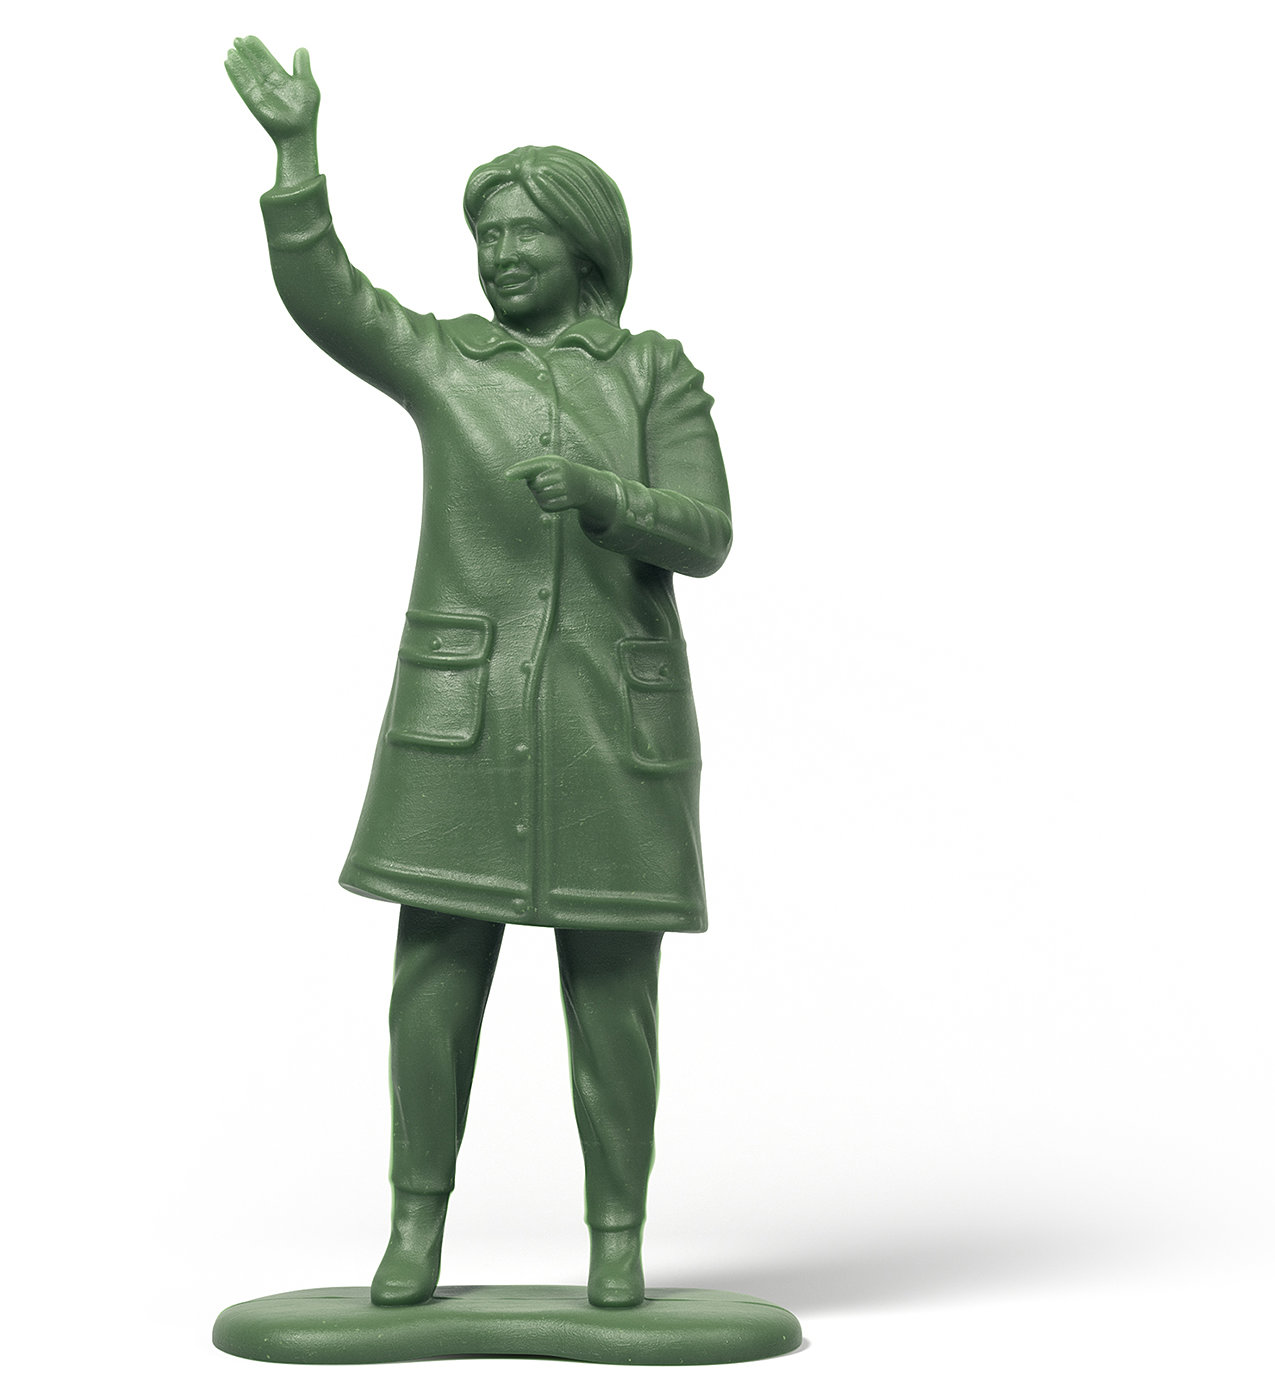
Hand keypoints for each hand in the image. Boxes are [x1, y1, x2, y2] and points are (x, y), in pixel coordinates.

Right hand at [225, 36, 318, 141]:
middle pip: (254, 64)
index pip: (266, 59)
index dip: (257, 49)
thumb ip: (302, 67)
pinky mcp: (253, 101)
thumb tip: (301, 49)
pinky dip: (235, 73)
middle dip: (246, 52)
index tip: (249, 37)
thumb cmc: (306, 112)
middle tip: (237, 39)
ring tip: (231, 50)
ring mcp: (260, 92)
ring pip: (246, 73)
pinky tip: (228, 62)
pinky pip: (242, 84)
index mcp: (281, 79)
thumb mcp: (307, 85)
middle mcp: (268, 84)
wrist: (298, 133)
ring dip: (238, 61)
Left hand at [505, 456, 619, 528]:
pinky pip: (544, 504)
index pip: (533, 466)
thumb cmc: (558, 471)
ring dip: (540, 493)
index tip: (506, 474)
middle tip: (547, 480)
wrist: (581, 484)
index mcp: (555, 462)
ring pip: (539, 495)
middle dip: (535, 483)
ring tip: (552, 488)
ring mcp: (563, 490)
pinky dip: (545, 501)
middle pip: (534, 484)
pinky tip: (554, 496)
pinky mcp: (564, 503)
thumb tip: (508, 475)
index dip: (519, 471)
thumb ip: (528, 467)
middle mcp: (561, 475)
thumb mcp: (548, 463)